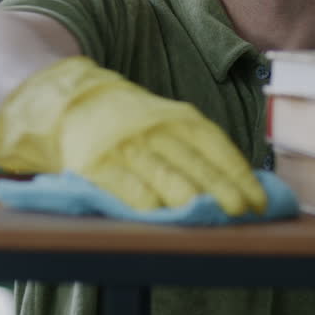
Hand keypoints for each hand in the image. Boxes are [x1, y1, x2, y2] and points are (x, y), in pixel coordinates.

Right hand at [0, 56, 265, 214]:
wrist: (54, 96)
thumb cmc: (115, 115)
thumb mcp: (156, 116)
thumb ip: (185, 140)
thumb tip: (230, 174)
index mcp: (171, 115)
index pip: (213, 144)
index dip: (238, 171)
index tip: (260, 196)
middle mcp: (151, 129)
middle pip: (196, 163)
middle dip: (224, 189)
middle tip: (247, 212)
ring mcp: (123, 146)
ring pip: (165, 176)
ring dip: (194, 200)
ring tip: (217, 218)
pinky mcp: (95, 165)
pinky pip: (126, 188)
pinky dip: (147, 205)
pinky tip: (165, 219)